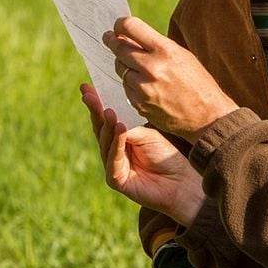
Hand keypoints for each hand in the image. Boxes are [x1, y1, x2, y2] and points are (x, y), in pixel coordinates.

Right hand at [80, 84, 205, 225]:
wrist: (180, 181)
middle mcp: (113, 151)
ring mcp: (113, 166)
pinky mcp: (116, 180)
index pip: (105, 119)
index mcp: (120, 138)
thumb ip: (129, 127)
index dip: (96, 104)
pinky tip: (120, 128)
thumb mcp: (147, 134)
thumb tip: (110, 114)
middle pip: (100, 129)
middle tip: (88, 95)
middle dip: (94, 111)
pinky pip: (114, 159)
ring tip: (108, 110)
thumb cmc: (165, 155)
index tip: (86, 87)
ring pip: (105, 143)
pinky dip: (117, 143)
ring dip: (106, 125)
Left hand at [104, 16, 239, 142]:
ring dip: (124, 63)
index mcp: (165, 50)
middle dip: (112, 41)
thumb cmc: (197, 82)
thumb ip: (156, 45)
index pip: (131, 27)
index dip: (120, 24)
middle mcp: (152, 68)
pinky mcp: (139, 104)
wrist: (207, 116)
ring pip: (120, 68)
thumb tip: (130, 35)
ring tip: (134, 63)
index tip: (118, 26)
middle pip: (119, 48)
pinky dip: (130, 82)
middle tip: (109, 38)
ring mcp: (143, 88)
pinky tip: (143, 83)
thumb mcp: (182, 55)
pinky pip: (126, 87)